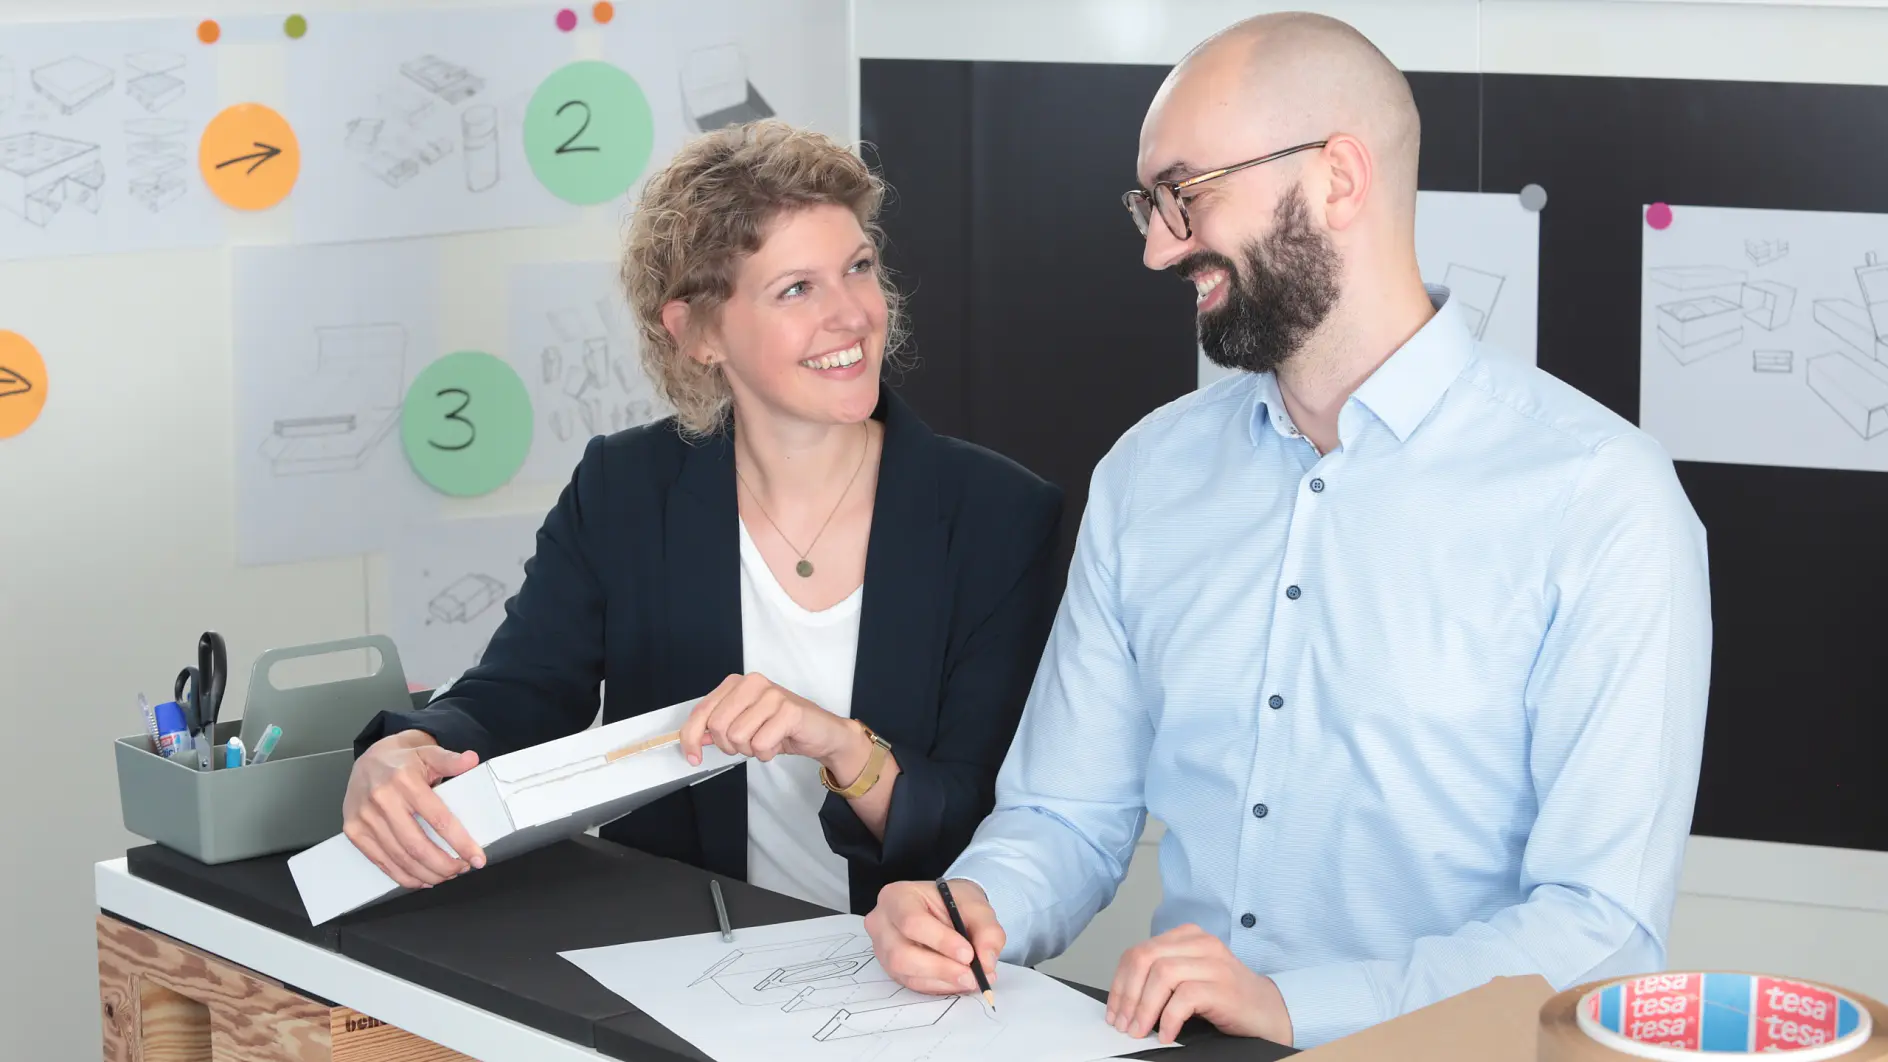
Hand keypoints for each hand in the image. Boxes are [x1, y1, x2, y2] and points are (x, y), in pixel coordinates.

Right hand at [341, 730, 485, 889]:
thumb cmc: (402, 761)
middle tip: (462, 868)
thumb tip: (472, 760)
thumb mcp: (428, 752)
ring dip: (427, 873)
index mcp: (405, 780)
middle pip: (418, 845)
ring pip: (400, 858)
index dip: (460, 842)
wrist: (368, 759)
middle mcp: (382, 800)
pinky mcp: (354, 831)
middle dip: (444, 864)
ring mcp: (365, 818)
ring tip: (447, 874)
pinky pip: (381, 862)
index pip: (439, 819)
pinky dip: (404, 876)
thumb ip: (451, 759)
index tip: (477, 857)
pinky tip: (422, 879)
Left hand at [680, 672, 854, 767]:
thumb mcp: (743, 725)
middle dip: (729, 746)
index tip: (693, 757)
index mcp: (737, 683)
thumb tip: (694, 739)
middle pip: (717, 726)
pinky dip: (766, 753)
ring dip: (750, 750)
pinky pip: (761, 743)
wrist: (822, 732)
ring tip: (765, 741)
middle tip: (747, 745)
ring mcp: (772, 695)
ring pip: (738, 737)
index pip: (701, 711)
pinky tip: (778, 744)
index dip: (691, 738)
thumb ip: (717, 728)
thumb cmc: (781, 727)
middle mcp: (753, 683)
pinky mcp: (789, 711)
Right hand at [864, 879, 1004, 996]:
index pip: (912, 922)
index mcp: (897, 897)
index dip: (941, 941)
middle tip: (972, 975)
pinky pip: (913, 984)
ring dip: (942, 980)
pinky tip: (958, 981)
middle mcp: (882, 923)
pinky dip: (939, 986)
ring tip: (971, 978)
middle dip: (941, 968)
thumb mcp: (977, 907)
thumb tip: (986, 963)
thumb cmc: (956, 903)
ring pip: (906, 973)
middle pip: (902, 954)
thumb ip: (987, 931)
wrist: (948, 909)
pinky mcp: (891, 969)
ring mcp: (883, 948)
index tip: (968, 954)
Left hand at [1106, 924, 1291, 1044]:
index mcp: (1187, 936)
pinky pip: (1184, 998)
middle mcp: (1200, 943)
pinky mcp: (1223, 986)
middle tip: (1122, 1024)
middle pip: (1145, 958)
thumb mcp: (1190, 977)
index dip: (1120, 983)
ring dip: (1144, 1008)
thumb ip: (1162, 977)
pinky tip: (1166, 1035)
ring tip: (1140, 1031)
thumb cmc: (1226, 997)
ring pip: (1162, 975)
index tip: (1114, 1010)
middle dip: (1127, 994)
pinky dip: (1169, 1019)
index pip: (1139, 951)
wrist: (1270, 1011)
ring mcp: (1213, 963)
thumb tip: (1123, 1001)